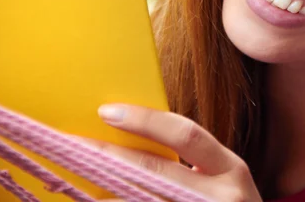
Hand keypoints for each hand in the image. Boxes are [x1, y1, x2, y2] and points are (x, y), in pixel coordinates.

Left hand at [84, 104, 261, 201]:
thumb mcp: (225, 181)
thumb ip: (195, 162)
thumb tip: (133, 139)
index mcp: (231, 169)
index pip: (186, 135)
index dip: (145, 121)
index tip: (107, 111)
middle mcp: (222, 197)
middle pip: (155, 172)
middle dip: (109, 156)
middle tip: (73, 144)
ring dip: (104, 195)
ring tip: (74, 182)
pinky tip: (99, 201)